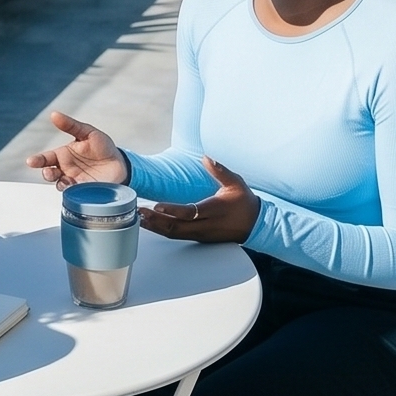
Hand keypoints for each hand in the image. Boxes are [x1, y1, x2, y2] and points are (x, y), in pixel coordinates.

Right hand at [25, 111, 126, 188]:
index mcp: (63, 155)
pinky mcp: (84, 192)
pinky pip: (75, 194)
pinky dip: (73, 192)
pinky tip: (77, 187)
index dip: (37, 160)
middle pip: (50, 174)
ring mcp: (74, 181)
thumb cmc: (102, 147)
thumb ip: (70, 125)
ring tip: (65, 181)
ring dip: (60, 184)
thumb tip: (54, 114)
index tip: (31, 161)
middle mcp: (65, 169)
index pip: (46, 158)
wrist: (120, 163)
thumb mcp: (87, 132)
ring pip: (61, 185)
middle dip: (47, 174)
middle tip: (49, 173)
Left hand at [138, 158, 259, 244]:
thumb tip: (206, 158)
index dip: (172, 210)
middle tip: (139, 212)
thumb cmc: (244, 202)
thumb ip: (220, 171)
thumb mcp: (236, 183)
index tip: (157, 205)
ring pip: (175, 234)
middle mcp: (206, 225)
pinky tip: (151, 224)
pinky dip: (163, 230)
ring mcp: (201, 234)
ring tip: (140, 218)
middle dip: (156, 220)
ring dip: (156, 226)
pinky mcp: (198, 238)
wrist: (256, 225)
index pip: (190, 213)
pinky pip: (177, 236)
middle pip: (177, 227)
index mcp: (214, 210)